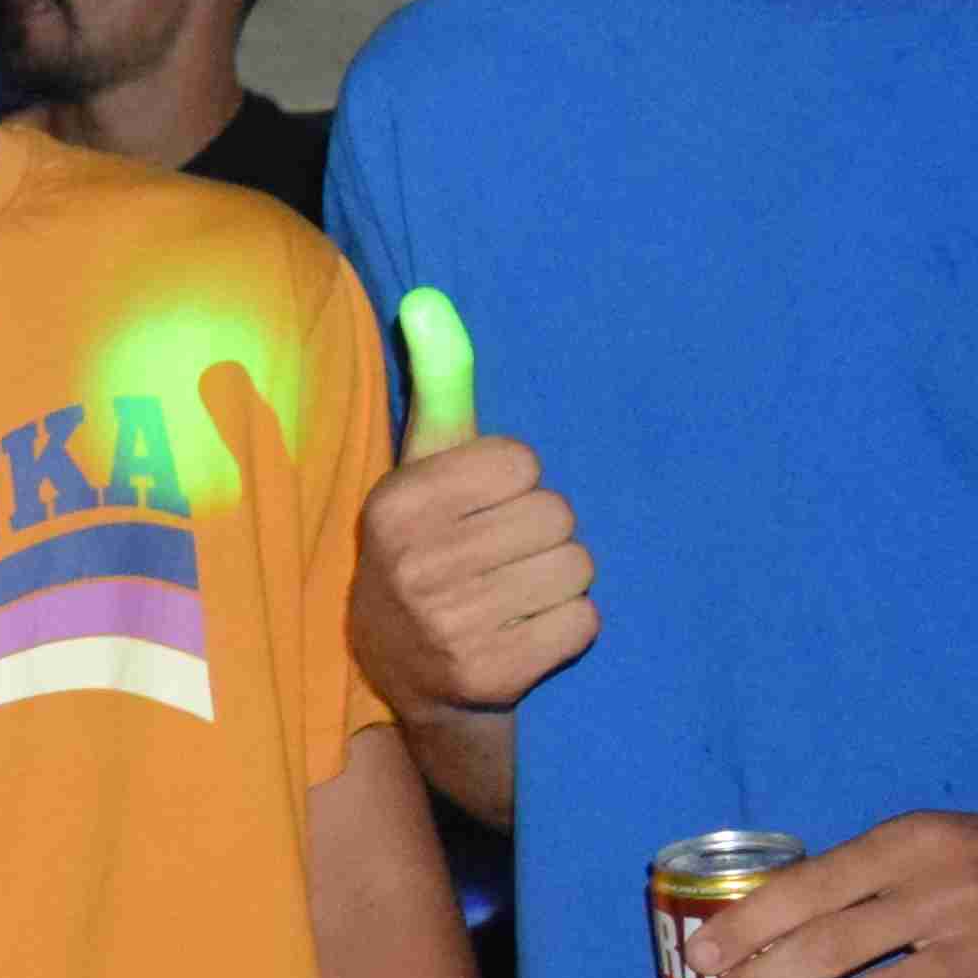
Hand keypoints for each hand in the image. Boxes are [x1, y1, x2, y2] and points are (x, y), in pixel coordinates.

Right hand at [352, 289, 592, 722]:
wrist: (407, 679)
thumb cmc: (430, 548)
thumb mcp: (424, 467)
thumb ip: (438, 382)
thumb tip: (430, 298)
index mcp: (393, 505)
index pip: (521, 461)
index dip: (513, 484)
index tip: (476, 512)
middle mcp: (412, 565)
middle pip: (557, 514)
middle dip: (542, 533)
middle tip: (498, 560)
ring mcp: (449, 625)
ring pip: (578, 566)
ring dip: (560, 580)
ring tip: (513, 595)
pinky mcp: (491, 674)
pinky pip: (583, 621)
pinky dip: (567, 628)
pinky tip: (525, 633)